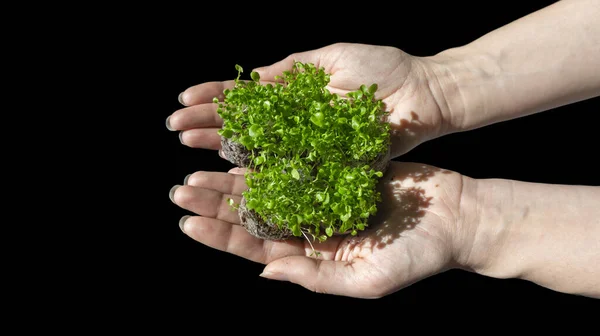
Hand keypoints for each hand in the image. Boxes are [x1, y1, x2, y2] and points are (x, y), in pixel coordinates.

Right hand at [166, 43, 451, 157]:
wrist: (425, 95)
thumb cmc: (383, 70)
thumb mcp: (331, 57)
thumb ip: (292, 68)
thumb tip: (253, 77)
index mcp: (295, 98)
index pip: (247, 100)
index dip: (216, 100)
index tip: (185, 99)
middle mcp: (296, 127)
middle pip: (245, 128)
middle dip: (209, 127)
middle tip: (175, 129)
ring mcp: (310, 150)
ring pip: (259, 152)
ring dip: (223, 150)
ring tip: (188, 149)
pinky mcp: (328, 170)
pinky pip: (290, 174)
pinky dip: (261, 174)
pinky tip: (230, 173)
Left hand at [169, 161, 467, 297]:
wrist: (457, 215)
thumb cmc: (418, 255)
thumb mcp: (369, 278)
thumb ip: (317, 277)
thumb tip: (265, 271)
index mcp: (312, 255)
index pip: (255, 247)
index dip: (220, 236)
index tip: (187, 222)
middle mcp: (310, 227)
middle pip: (252, 215)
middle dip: (215, 203)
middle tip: (180, 188)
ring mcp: (321, 197)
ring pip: (266, 187)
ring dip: (232, 178)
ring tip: (198, 165)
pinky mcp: (334, 170)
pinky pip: (293, 161)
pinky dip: (267, 154)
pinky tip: (242, 144)